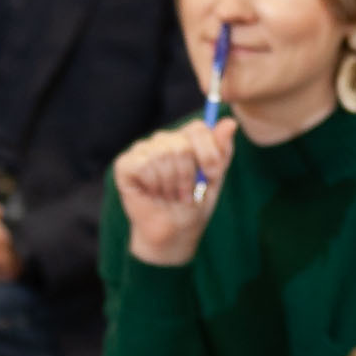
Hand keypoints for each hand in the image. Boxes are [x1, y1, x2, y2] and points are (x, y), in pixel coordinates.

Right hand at [113, 118, 236, 266]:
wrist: (172, 232)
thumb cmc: (193, 205)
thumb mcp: (214, 179)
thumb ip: (222, 151)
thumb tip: (230, 122)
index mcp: (185, 139)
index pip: (198, 128)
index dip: (207, 153)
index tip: (212, 176)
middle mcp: (163, 140)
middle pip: (180, 145)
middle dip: (188, 176)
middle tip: (186, 193)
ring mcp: (142, 150)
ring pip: (162, 155)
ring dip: (171, 184)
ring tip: (170, 195)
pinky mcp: (125, 163)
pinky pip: (143, 165)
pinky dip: (154, 184)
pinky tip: (153, 193)